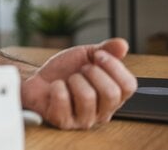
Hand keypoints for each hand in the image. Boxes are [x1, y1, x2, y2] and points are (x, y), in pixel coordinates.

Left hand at [21, 38, 136, 128]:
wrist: (38, 78)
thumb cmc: (64, 71)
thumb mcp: (86, 55)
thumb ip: (107, 50)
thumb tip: (122, 45)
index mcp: (113, 97)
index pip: (129, 86)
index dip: (113, 66)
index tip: (98, 56)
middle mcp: (102, 112)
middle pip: (111, 93)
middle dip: (92, 73)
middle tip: (81, 70)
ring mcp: (83, 120)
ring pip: (88, 96)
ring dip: (73, 80)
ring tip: (67, 80)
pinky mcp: (63, 122)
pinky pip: (63, 99)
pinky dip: (57, 86)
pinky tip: (55, 88)